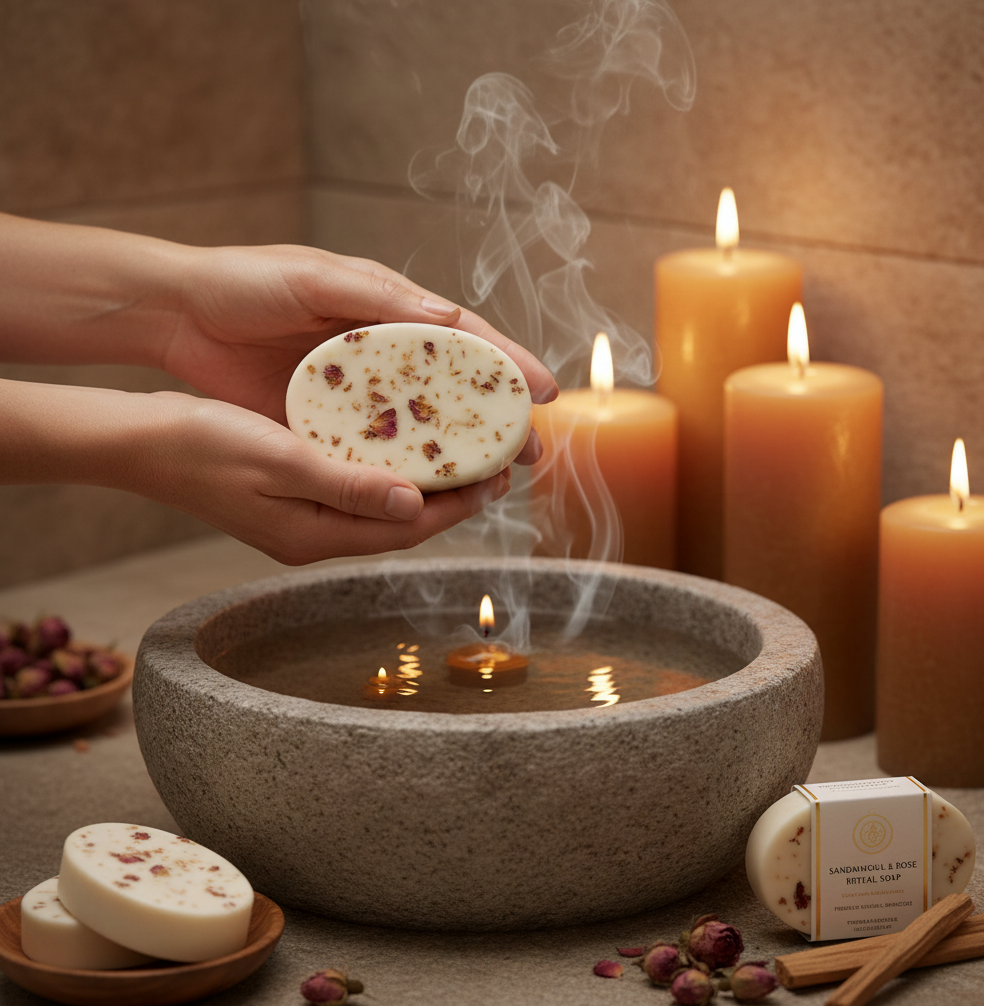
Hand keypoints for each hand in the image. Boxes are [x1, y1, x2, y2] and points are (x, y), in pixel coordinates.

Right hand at [1, 381, 512, 561]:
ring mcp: (303, 521)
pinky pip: (359, 492)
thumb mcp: (281, 461)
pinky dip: (391, 474)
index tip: (498, 476)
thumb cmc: (202, 446)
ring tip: (465, 454)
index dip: (458, 506)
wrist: (142, 443)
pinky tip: (405, 447)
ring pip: (384, 508)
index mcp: (314, 535)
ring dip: (426, 485)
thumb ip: (348, 486)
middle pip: (403, 523)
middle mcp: (314, 537)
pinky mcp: (293, 500)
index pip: (406, 528)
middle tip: (497, 463)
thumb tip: (415, 505)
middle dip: (453, 498)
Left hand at [165, 245, 556, 463]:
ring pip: (418, 426)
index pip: (462, 339)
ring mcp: (355, 393)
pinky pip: (372, 450)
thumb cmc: (246, 282)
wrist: (178, 314)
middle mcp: (380, 354)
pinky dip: (402, 468)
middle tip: (530, 451)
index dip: (508, 364)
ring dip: (457, 452)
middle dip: (496, 418)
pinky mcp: (324, 423)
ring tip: (494, 478)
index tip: (546, 392)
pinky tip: (426, 489)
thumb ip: (379, 298)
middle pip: (452, 390)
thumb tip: (450, 319)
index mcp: (388, 311)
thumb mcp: (315, 279)